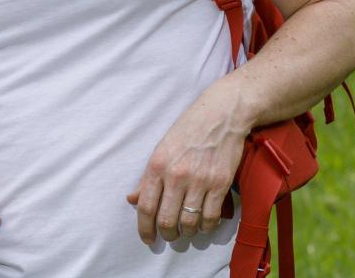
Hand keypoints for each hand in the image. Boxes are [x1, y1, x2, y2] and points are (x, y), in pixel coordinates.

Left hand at [126, 80, 249, 243]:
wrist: (221, 116)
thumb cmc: (188, 130)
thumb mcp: (161, 149)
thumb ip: (147, 178)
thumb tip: (132, 199)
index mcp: (157, 166)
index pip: (145, 207)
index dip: (144, 228)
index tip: (147, 239)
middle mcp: (176, 175)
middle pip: (167, 219)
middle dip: (167, 234)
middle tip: (169, 236)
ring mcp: (200, 180)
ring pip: (189, 221)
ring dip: (187, 232)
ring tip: (186, 231)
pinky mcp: (220, 183)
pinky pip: (211, 216)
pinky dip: (207, 226)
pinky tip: (204, 225)